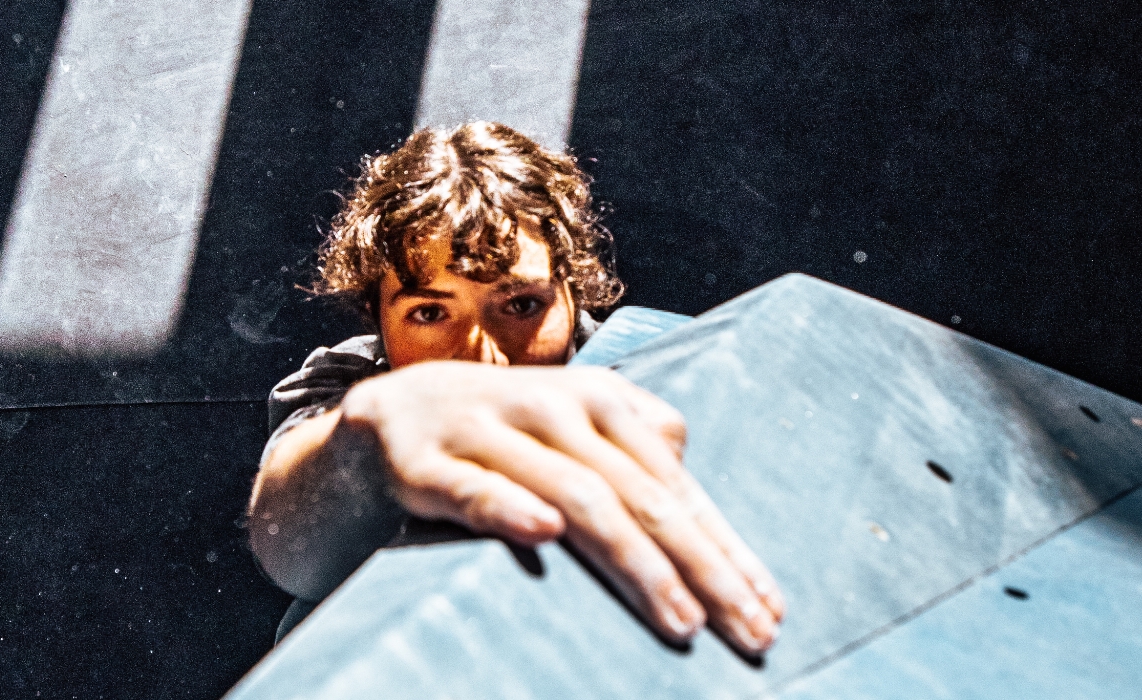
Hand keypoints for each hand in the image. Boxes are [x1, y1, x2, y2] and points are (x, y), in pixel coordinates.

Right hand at [337, 361, 785, 653]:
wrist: (383, 415)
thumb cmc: (498, 431)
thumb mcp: (572, 420)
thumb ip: (634, 437)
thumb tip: (687, 465)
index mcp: (597, 399)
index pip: (675, 484)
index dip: (726, 548)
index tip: (769, 610)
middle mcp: (549, 407)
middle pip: (639, 495)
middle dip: (702, 567)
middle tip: (747, 631)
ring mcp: (487, 431)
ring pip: (574, 497)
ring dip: (634, 561)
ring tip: (679, 618)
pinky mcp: (426, 462)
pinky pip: (472, 490)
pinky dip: (508, 508)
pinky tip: (543, 533)